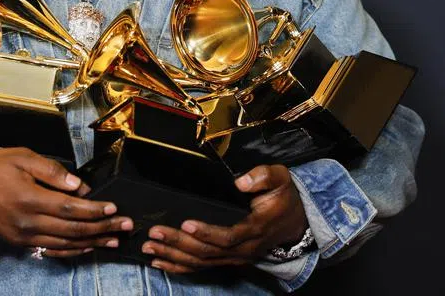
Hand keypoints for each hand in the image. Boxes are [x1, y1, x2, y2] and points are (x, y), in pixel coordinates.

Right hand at [0, 147, 132, 257]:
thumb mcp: (22, 157)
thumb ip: (51, 171)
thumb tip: (78, 185)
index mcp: (30, 199)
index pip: (71, 209)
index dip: (96, 211)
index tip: (115, 208)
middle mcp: (28, 223)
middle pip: (73, 230)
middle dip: (103, 228)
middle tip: (126, 226)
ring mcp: (23, 236)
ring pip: (65, 244)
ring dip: (92, 242)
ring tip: (114, 239)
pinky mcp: (19, 242)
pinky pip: (50, 250)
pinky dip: (71, 251)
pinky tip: (86, 247)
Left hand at [141, 164, 308, 273]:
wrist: (295, 222)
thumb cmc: (284, 198)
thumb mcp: (280, 179)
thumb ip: (263, 176)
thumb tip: (241, 181)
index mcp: (254, 229)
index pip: (227, 236)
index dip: (206, 232)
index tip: (185, 223)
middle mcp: (243, 249)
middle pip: (207, 252)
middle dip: (178, 243)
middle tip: (155, 233)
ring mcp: (235, 257)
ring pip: (201, 262)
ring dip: (173, 256)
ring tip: (149, 248)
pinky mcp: (228, 259)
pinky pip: (201, 268)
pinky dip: (179, 267)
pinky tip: (160, 263)